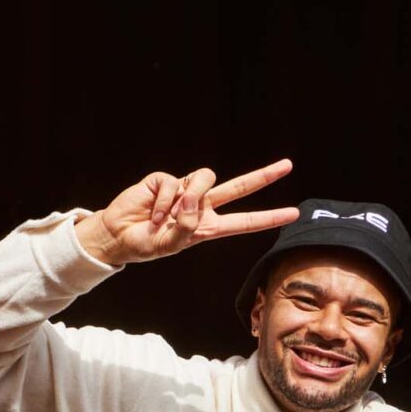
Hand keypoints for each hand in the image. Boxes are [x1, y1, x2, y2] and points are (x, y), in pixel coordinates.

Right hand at [73, 159, 297, 266]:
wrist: (117, 235)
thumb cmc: (145, 244)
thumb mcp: (170, 245)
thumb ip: (187, 226)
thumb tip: (194, 197)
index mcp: (208, 226)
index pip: (245, 221)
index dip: (269, 217)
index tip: (293, 213)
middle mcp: (201, 205)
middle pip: (239, 188)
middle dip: (264, 176)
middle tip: (288, 166)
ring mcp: (185, 190)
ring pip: (205, 178)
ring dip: (189, 196)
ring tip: (166, 217)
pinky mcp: (166, 180)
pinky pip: (174, 183)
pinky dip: (163, 201)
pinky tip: (153, 212)